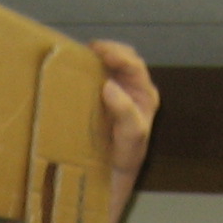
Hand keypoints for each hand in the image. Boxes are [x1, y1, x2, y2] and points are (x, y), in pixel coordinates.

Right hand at [92, 40, 158, 176]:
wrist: (113, 173)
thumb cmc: (126, 155)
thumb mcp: (131, 135)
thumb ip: (125, 111)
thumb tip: (110, 85)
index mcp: (145, 94)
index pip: (134, 65)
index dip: (119, 54)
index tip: (100, 51)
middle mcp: (134, 90)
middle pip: (124, 59)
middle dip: (108, 50)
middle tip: (88, 49)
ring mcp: (118, 93)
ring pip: (111, 65)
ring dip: (98, 57)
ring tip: (81, 54)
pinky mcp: (103, 99)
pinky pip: (98, 77)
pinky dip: (89, 69)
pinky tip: (77, 70)